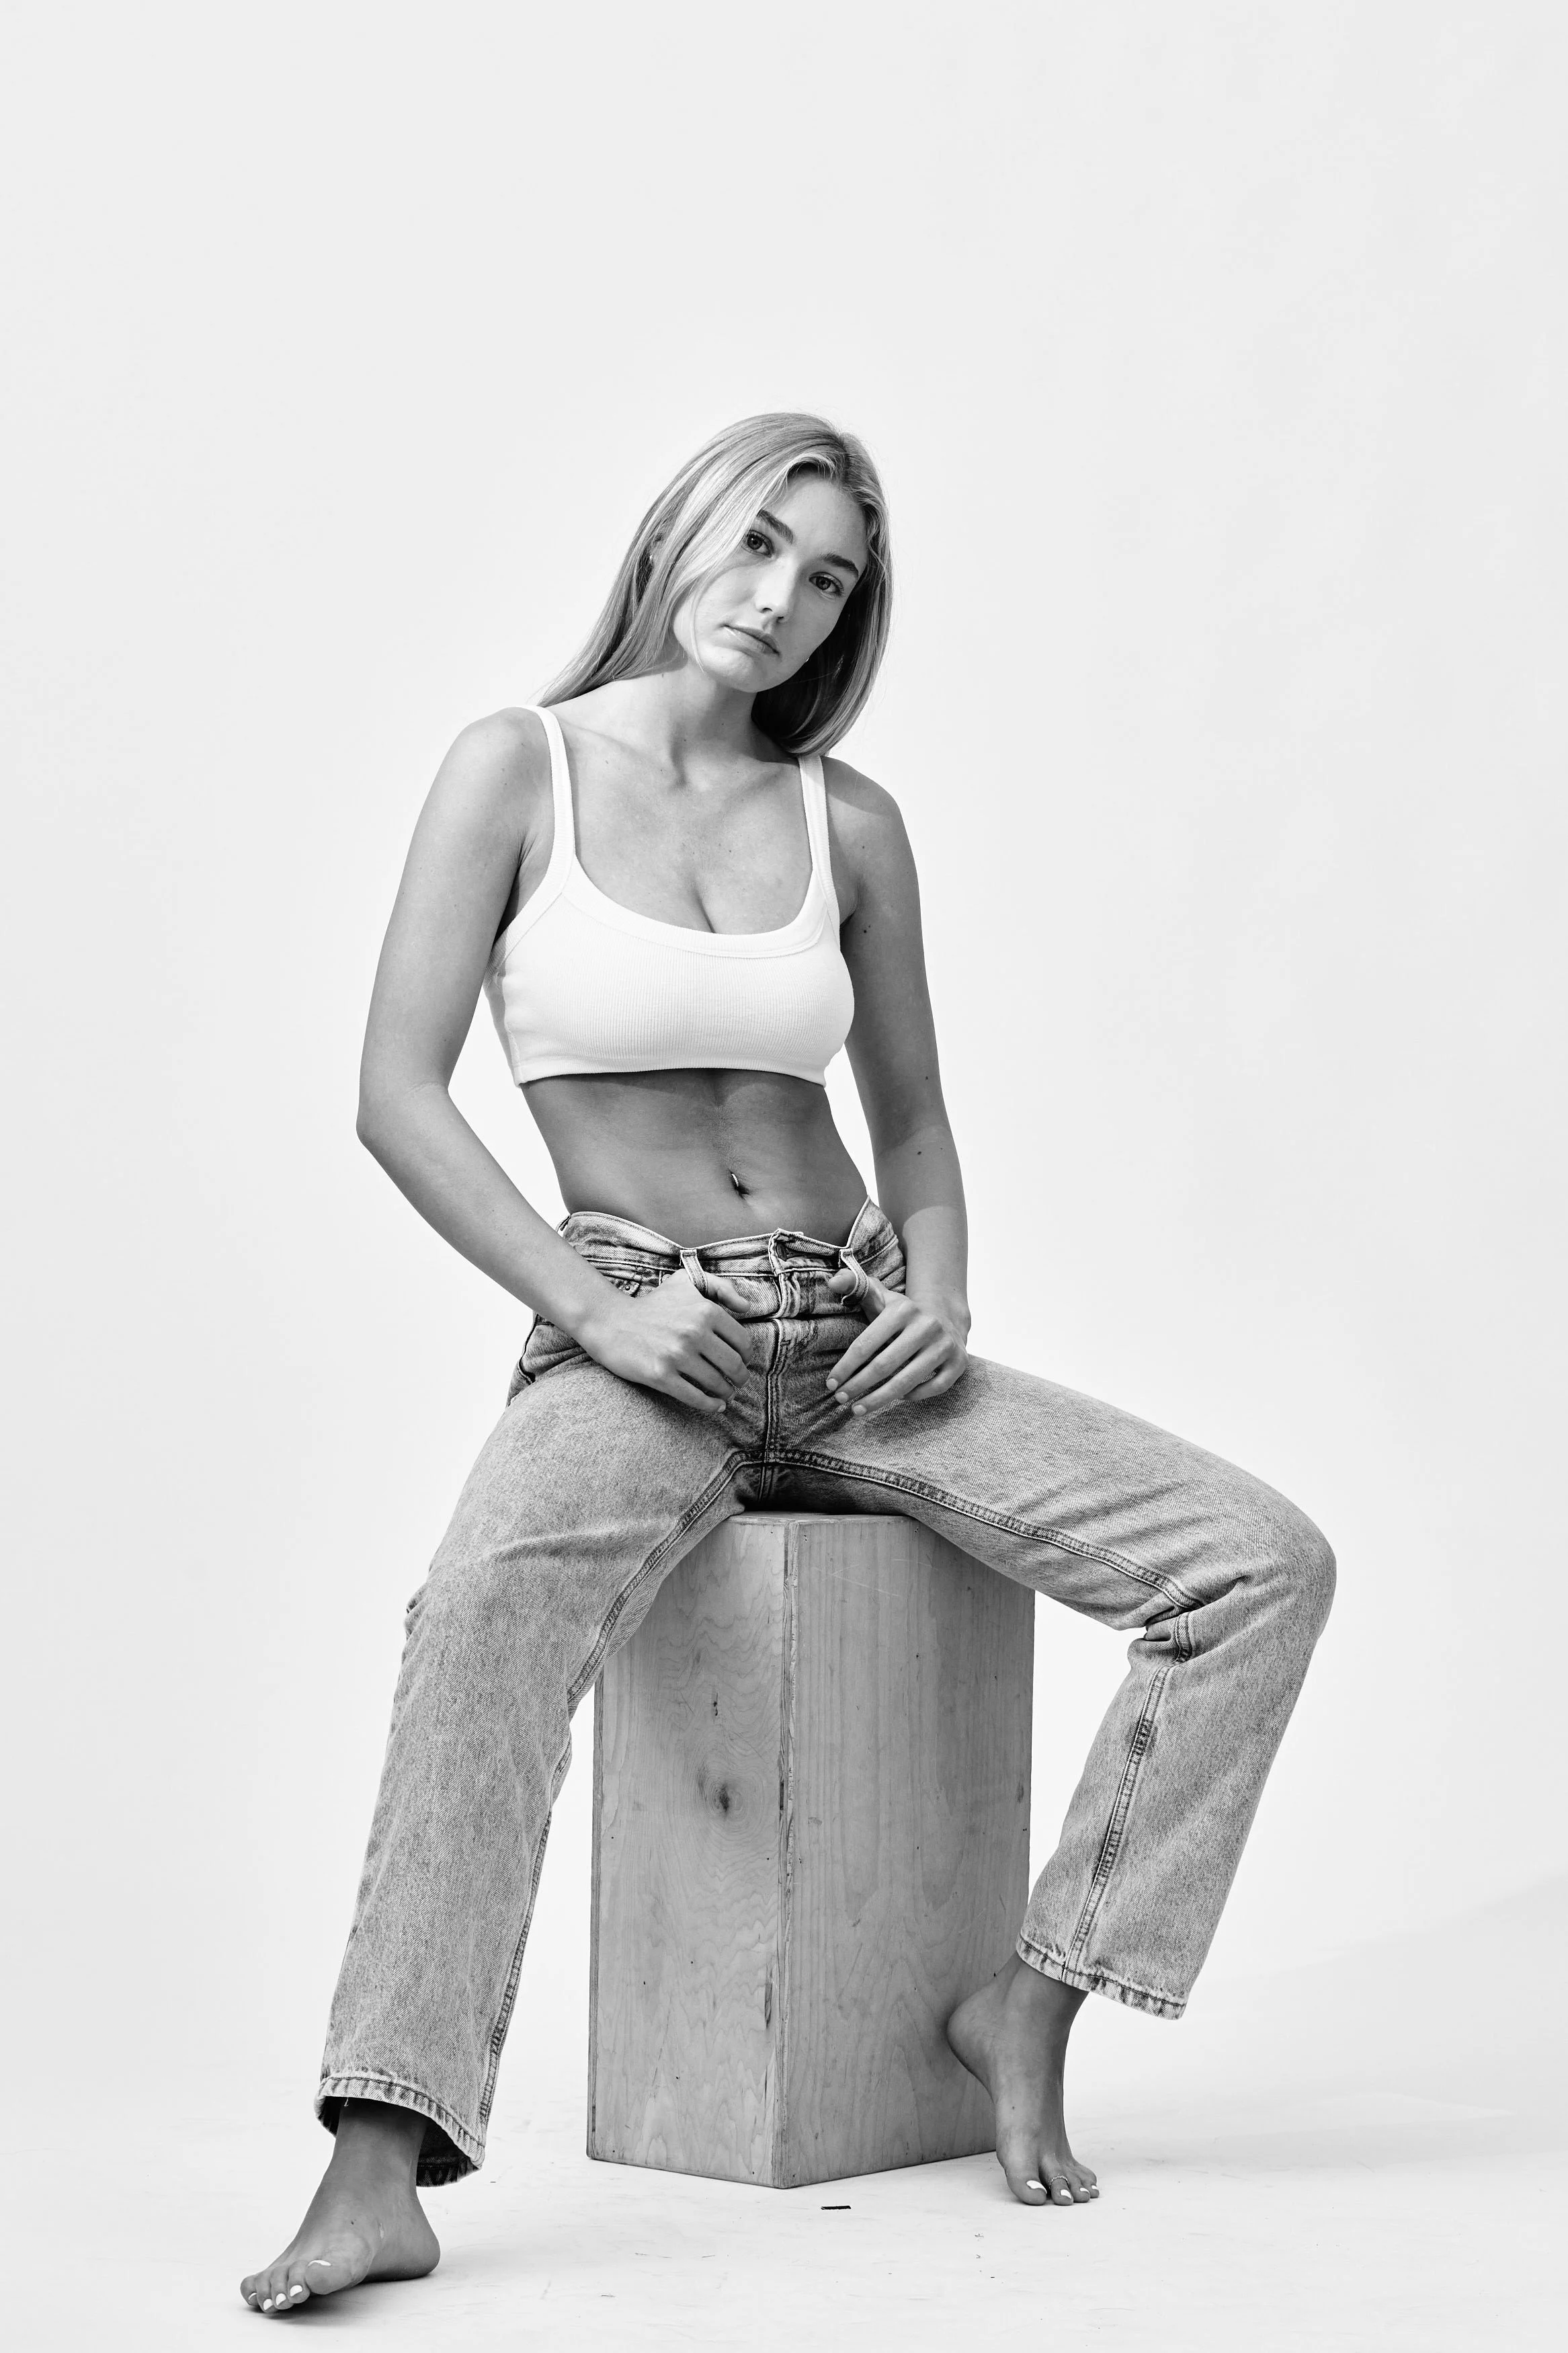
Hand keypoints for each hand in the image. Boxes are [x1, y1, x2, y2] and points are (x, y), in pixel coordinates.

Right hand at [577, 1269, 752, 1414]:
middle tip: (738, 1381)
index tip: (743, 1360)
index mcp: (705, 1310)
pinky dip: (710, 1405)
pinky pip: (695, 1397)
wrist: (611, 1321)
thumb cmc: (653, 1303)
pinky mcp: (661, 1375)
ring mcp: (677, 1355)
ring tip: (726, 1393)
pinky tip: (716, 1406)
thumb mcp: (686, 1282)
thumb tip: (747, 1307)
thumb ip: (720, 1288)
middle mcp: (694, 1332)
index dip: (747, 1355)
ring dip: (726, 1392)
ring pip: (716, 1382)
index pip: (742, 1341)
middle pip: (733, 1365)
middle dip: (740, 1377)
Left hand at [823, 1269, 969, 1417]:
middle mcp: (927, 1326)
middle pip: (884, 1365)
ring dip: (878, 1399)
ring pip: (906, 1381)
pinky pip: (934, 1388)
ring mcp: (945, 1345)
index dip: (846, 1367)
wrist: (946, 1317)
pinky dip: (914, 1396)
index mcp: (903, 1310)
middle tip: (840, 1399)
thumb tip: (833, 1281)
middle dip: (858, 1385)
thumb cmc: (903, 1314)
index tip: (831, 1383)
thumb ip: (855, 1284)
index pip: (866, 1344)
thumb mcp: (880, 1296)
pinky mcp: (959, 1362)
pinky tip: (896, 1399)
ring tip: (858, 1409)